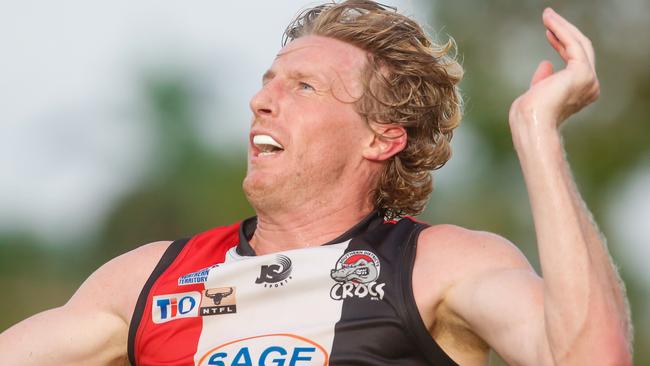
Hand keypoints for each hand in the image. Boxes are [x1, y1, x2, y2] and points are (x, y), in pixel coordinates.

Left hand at [509, 8, 599, 131]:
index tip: (548, 32)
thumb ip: (543, 80)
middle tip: (548, 17)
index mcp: (580, 92)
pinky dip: (561, 29)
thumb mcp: (536, 93)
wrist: (531, 125)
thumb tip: (546, 64)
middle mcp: (589, 86)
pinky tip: (549, 21)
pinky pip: (573, 43)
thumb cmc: (528, 116)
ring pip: (579, 44)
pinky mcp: (582, 72)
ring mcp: (588, 79)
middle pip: (581, 50)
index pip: (575, 61)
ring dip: (562, 27)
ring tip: (547, 15)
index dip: (562, 44)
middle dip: (564, 31)